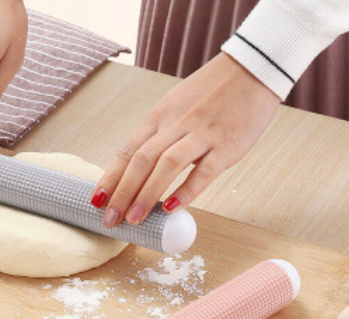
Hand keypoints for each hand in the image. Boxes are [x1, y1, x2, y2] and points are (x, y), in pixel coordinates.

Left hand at [91, 53, 281, 226]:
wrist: (252, 69)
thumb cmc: (210, 94)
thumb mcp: (175, 109)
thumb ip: (158, 138)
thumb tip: (138, 173)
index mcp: (159, 118)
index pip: (126, 151)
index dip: (110, 178)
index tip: (96, 201)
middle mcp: (175, 125)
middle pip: (140, 161)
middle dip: (122, 193)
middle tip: (110, 219)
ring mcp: (201, 134)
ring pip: (167, 165)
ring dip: (147, 194)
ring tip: (134, 219)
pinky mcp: (226, 145)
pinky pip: (204, 171)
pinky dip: (187, 190)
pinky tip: (173, 208)